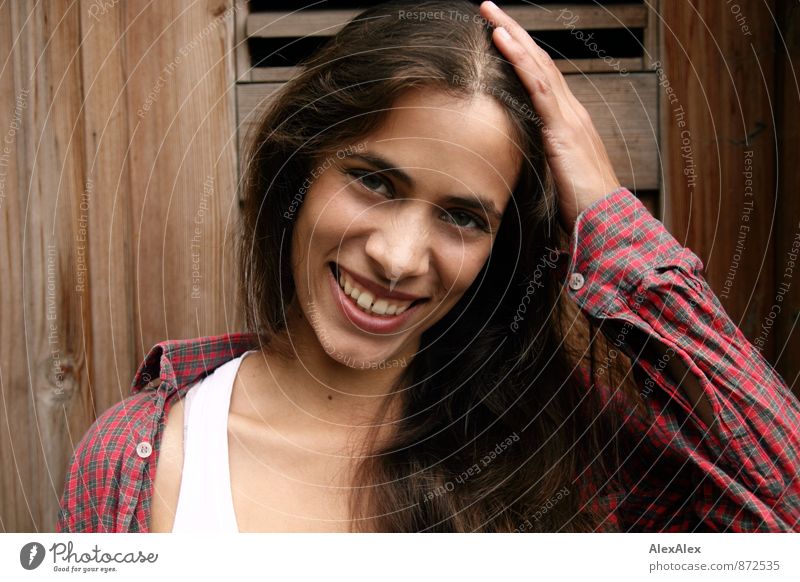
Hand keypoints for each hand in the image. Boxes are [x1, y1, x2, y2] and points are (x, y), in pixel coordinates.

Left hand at [479, 1, 621, 232]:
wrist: (606, 223)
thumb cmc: (581, 207)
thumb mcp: (554, 179)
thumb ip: (540, 164)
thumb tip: (519, 164)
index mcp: (567, 123)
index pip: (540, 79)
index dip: (520, 55)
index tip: (497, 35)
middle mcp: (570, 112)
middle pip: (538, 63)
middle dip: (513, 33)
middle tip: (489, 9)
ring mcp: (569, 117)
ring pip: (537, 65)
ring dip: (512, 35)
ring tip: (490, 13)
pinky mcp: (563, 129)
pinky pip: (538, 85)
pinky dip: (519, 59)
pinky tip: (502, 40)